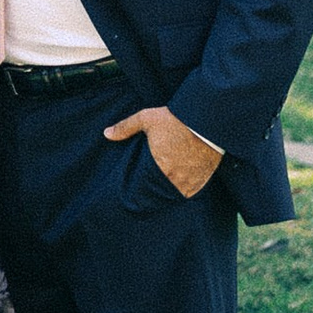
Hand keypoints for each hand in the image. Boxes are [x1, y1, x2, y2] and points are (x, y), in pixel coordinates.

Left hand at [104, 105, 222, 199]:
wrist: (206, 120)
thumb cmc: (175, 120)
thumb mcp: (147, 119)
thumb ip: (126, 127)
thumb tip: (106, 134)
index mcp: (159, 167)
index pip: (145, 187)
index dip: (141, 190)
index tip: (135, 193)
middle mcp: (175, 177)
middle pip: (161, 192)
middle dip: (155, 191)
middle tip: (149, 192)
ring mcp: (191, 180)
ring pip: (176, 194)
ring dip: (170, 191)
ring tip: (164, 188)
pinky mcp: (204, 178)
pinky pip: (192, 191)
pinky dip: (186, 189)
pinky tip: (180, 185)